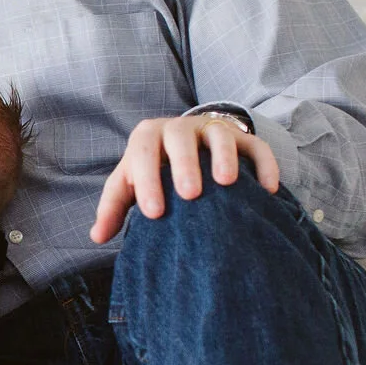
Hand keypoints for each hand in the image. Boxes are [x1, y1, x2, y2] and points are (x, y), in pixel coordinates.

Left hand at [90, 114, 279, 243]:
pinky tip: (268, 190)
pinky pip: (255, 145)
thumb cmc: (152, 170)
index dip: (146, 180)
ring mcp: (212, 129)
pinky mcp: (242, 137)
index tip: (154, 213)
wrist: (183, 144)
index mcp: (147, 137)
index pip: (142, 154)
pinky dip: (263, 164)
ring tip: (226, 183)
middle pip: (180, 138)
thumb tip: (97, 236)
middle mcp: (179, 128)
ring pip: (219, 135)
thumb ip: (114, 207)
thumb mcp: (128, 184)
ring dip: (224, 156)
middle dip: (185, 165)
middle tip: (189, 195)